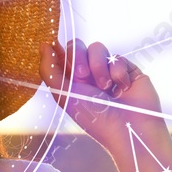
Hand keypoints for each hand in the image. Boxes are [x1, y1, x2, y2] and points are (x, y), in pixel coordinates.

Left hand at [39, 39, 164, 154]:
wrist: (128, 127)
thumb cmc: (94, 117)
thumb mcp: (64, 95)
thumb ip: (49, 70)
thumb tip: (44, 45)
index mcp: (70, 81)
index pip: (60, 55)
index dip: (60, 53)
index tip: (61, 59)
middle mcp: (88, 75)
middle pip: (77, 46)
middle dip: (78, 59)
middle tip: (84, 76)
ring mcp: (107, 71)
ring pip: (97, 48)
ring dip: (99, 67)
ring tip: (105, 87)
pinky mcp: (127, 69)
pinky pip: (117, 57)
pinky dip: (117, 72)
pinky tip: (122, 88)